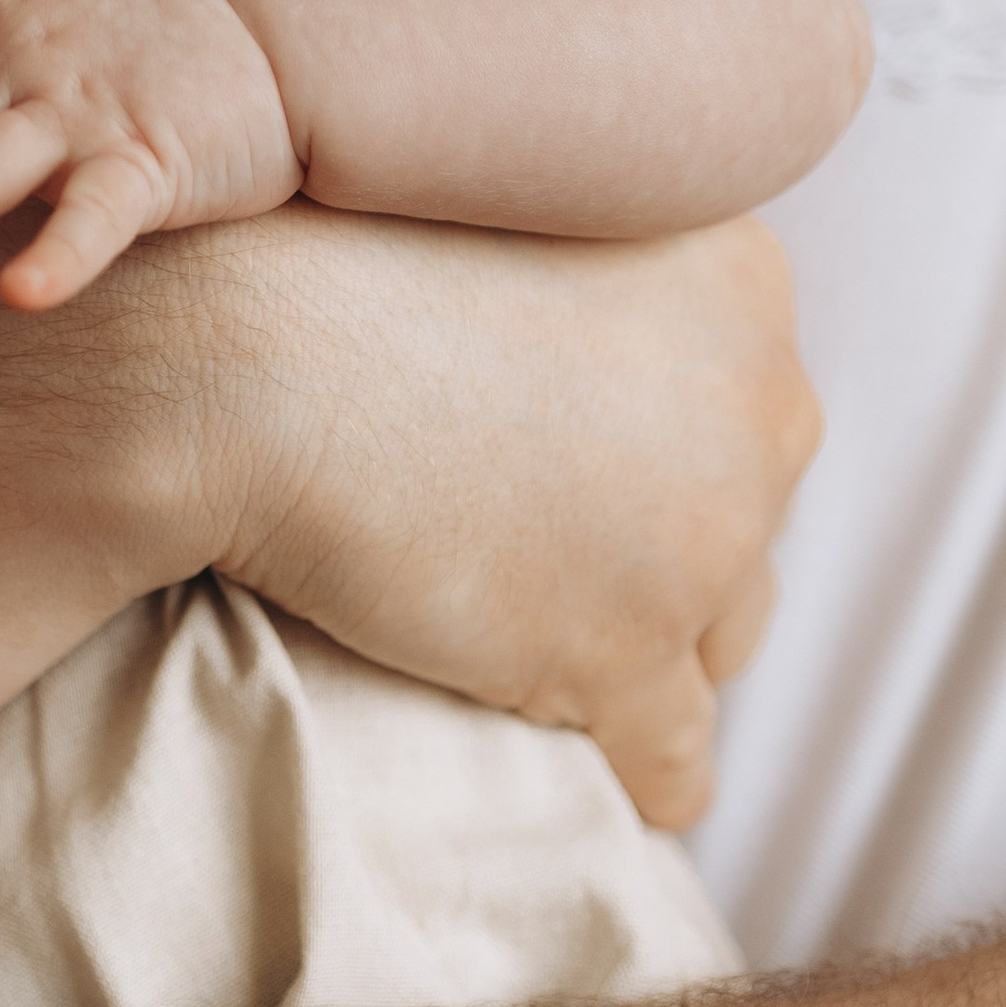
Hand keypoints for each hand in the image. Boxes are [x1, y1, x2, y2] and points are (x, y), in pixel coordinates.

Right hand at [188, 210, 813, 827]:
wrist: (246, 353)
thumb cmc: (330, 265)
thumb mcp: (518, 218)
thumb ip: (597, 295)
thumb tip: (587, 390)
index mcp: (741, 291)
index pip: (744, 418)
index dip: (654, 461)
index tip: (572, 476)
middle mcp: (759, 409)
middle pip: (746, 525)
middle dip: (665, 555)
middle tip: (547, 561)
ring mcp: (706, 539)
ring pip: (721, 641)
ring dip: (650, 658)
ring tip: (551, 663)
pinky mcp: (628, 652)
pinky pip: (676, 758)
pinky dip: (641, 779)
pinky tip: (609, 787)